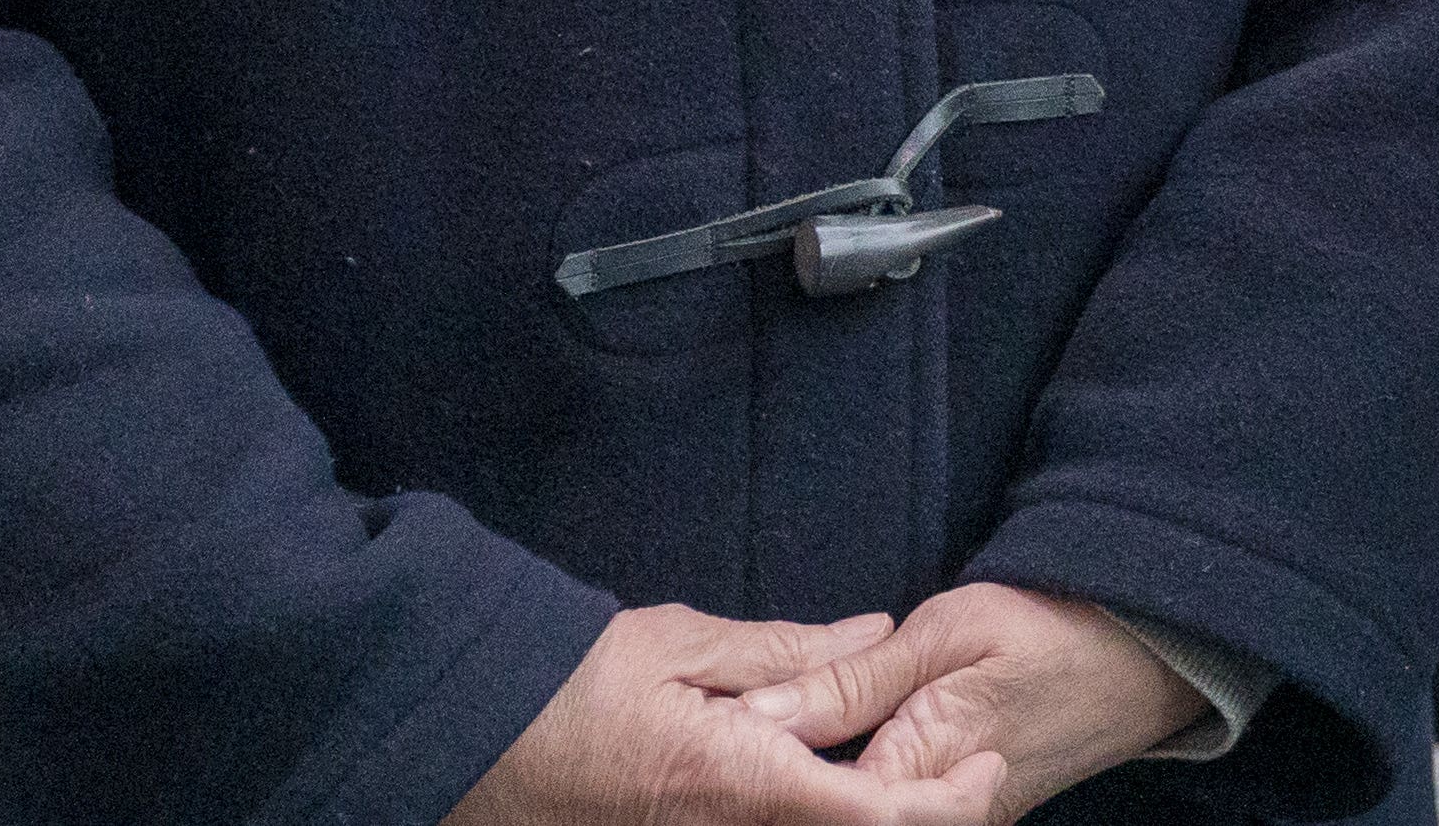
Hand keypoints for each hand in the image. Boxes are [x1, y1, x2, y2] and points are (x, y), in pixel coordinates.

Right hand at [446, 605, 999, 825]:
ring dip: (861, 817)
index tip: (987, 766)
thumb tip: (878, 631)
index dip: (947, 805)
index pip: (873, 820)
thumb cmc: (563, 686)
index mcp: (738, 784)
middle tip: (961, 775)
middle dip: (916, 818)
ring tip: (903, 779)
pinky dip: (806, 820)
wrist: (451, 742)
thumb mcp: (682, 644)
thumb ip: (790, 652)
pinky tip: (822, 789)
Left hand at [734, 583, 1205, 822]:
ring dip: (814, 784)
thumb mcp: (952, 630)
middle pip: (828, 813)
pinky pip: (891, 812)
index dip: (760, 768)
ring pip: (856, 813)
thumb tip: (756, 718)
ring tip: (793, 731)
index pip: (807, 800)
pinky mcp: (969, 817)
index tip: (729, 726)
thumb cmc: (1056, 629)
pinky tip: (838, 747)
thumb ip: (852, 680)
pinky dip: (854, 785)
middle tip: (750, 727)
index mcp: (921, 766)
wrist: (1151, 657)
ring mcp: (958, 824)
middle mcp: (937, 816)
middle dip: (782, 780)